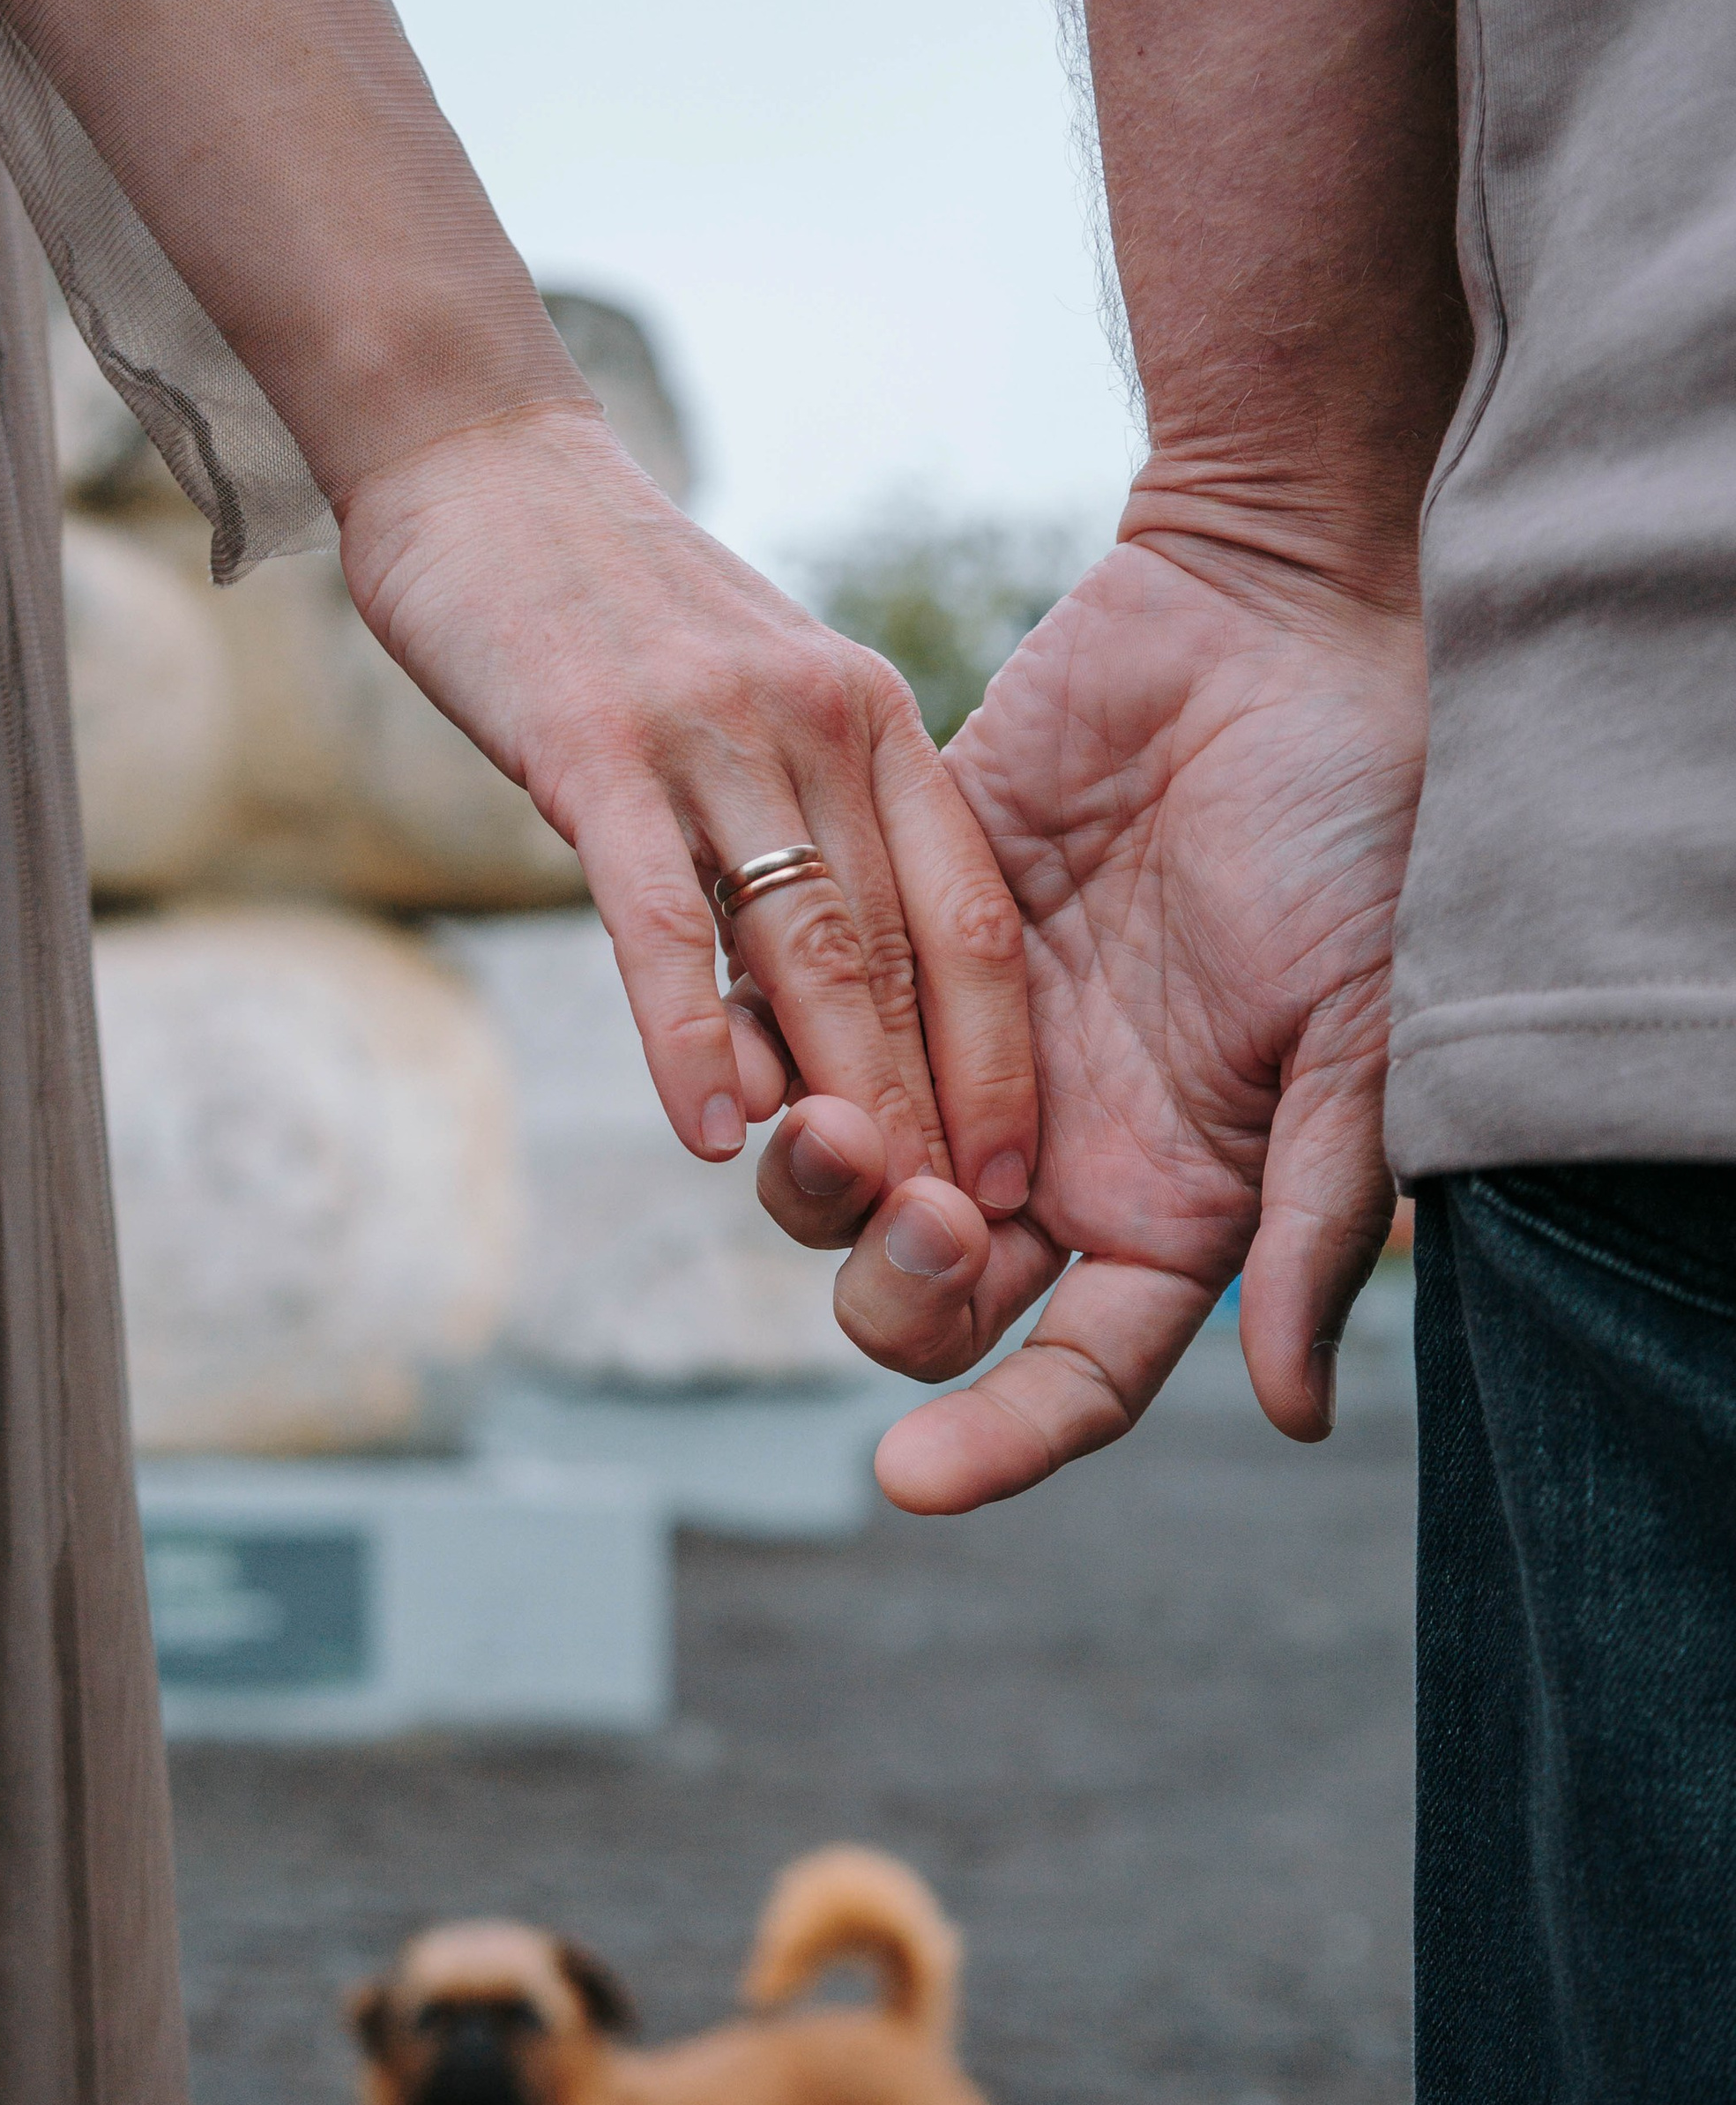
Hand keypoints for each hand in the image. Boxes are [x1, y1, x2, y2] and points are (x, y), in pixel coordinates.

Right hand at [335, 405, 1036, 1212]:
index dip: (1004, 1061)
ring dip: (843, 1094)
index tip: (1021, 1184)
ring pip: (806, 946)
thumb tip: (817, 1011)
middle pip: (903, 954)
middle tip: (958, 1245)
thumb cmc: (611, 612)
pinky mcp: (596, 743)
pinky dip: (689, 1032)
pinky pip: (661, 916)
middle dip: (938, 1113)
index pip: (972, 919)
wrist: (480, 464)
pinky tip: (710, 1129)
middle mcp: (821, 725)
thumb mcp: (753, 707)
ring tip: (862, 1210)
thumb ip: (803, 832)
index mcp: (875, 724)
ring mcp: (713, 735)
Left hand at [760, 532, 1424, 1507]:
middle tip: (918, 1211)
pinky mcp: (889, 941)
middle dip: (897, 1293)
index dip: (995, 1441)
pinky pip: (792, 1032)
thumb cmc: (1358, 825)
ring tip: (824, 1125)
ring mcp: (965, 1053)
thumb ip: (1314, 1217)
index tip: (904, 1481)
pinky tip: (743, 1047)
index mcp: (1171, 1207)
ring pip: (841, 1188)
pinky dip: (758, 1059)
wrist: (1270, 623)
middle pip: (928, 1303)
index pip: (1071, 1377)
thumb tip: (1290, 1412)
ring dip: (816, 1189)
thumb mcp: (1362, 1031)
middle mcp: (1055, 1157)